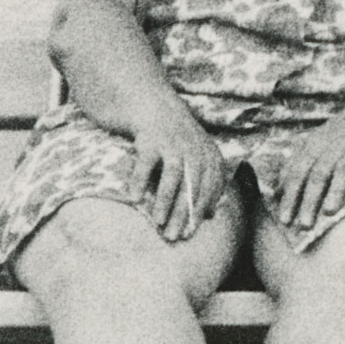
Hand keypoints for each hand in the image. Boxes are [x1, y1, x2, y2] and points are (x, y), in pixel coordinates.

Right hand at [125, 110, 232, 242]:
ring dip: (165, 201)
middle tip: (174, 237)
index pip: (209, 188)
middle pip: (192, 187)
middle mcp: (195, 150)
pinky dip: (140, 181)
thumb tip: (210, 215)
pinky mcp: (151, 139)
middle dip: (184, 214)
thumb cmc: (176, 140)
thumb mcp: (198, 158)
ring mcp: (173, 144)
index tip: (190, 234)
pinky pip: (146, 164)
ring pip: (173, 177)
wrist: (155, 106)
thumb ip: (206, 183)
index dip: (199, 211)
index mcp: (209, 156)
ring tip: (158, 223)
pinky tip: (134, 198)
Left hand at [256, 116, 344, 237]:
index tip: (284, 220)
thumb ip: (295, 165)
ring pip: (343, 171)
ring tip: (329, 212)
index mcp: (314, 147)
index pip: (297, 174)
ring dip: (336, 191)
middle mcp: (332, 148)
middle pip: (318, 176)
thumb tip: (275, 191)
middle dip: (309, 201)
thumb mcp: (314, 144)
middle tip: (304, 226)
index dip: (290, 197)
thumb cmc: (339, 136)